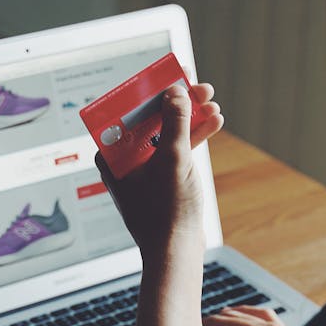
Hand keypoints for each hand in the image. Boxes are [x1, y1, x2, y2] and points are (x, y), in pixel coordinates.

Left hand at [94, 82, 223, 260]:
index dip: (152, 88)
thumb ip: (174, 121)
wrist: (175, 252)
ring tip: (212, 104)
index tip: (170, 72)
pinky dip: (192, 138)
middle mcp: (123, 162)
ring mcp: (143, 172)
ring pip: (166, 134)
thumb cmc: (166, 212)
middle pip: (150, 120)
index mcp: (112, 155)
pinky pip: (175, 152)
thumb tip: (175, 92)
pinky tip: (213, 123)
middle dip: (177, 102)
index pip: (129, 110)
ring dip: (190, 118)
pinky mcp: (161, 182)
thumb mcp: (173, 159)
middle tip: (199, 87)